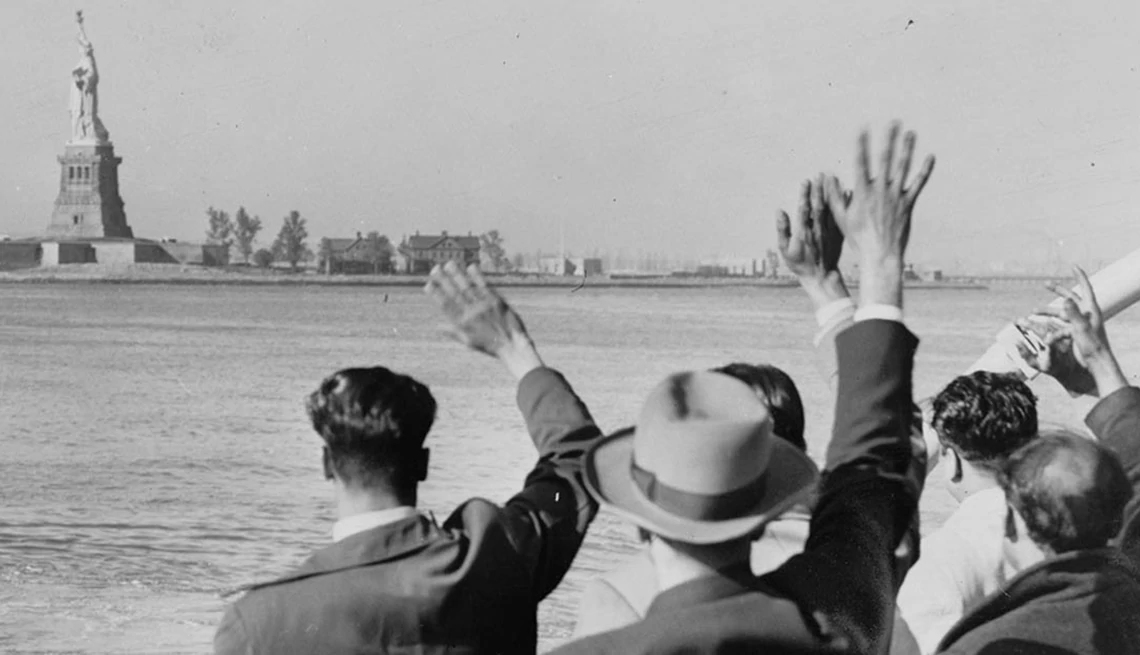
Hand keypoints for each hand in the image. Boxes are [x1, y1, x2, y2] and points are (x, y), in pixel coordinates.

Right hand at [425, 262, 542, 378]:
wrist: (512, 347)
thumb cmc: (491, 346)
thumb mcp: (470, 342)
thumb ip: (454, 333)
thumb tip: (437, 327)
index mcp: (463, 324)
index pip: (446, 306)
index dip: (436, 295)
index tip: (428, 285)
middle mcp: (471, 313)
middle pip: (454, 294)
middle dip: (444, 281)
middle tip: (435, 269)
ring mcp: (484, 306)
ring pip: (467, 288)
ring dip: (457, 275)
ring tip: (448, 264)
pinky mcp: (496, 301)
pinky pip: (484, 287)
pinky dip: (477, 277)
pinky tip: (471, 267)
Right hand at [777, 175, 848, 306]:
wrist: (820, 277)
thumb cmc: (800, 265)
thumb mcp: (784, 250)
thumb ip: (782, 229)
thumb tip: (780, 211)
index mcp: (804, 232)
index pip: (804, 209)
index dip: (805, 194)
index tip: (806, 181)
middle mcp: (818, 229)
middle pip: (819, 205)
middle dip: (820, 189)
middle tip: (820, 174)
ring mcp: (830, 232)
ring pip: (831, 208)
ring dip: (831, 192)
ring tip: (832, 177)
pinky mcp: (838, 235)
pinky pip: (842, 217)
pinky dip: (845, 204)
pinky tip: (847, 192)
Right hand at [827, 122, 934, 265]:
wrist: (880, 255)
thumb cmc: (858, 238)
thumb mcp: (840, 217)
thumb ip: (833, 196)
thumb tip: (827, 176)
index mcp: (862, 193)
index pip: (861, 163)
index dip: (862, 144)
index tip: (862, 128)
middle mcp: (880, 191)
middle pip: (885, 159)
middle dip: (889, 139)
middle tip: (894, 122)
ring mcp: (896, 197)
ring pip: (903, 167)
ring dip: (908, 148)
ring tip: (911, 132)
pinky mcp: (908, 204)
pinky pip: (918, 184)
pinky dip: (925, 170)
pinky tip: (930, 157)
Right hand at [1023, 266, 1125, 396]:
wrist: (1096, 364)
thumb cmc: (1092, 347)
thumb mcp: (1081, 329)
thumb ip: (1073, 314)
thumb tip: (1064, 300)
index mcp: (1090, 310)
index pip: (1085, 288)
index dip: (1079, 276)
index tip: (1073, 266)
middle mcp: (1085, 315)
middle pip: (1071, 298)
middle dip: (1058, 291)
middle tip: (1045, 284)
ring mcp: (1080, 324)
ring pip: (1062, 313)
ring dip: (1047, 312)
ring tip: (1033, 311)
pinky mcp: (1075, 333)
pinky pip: (1060, 325)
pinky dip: (1050, 324)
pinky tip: (1040, 327)